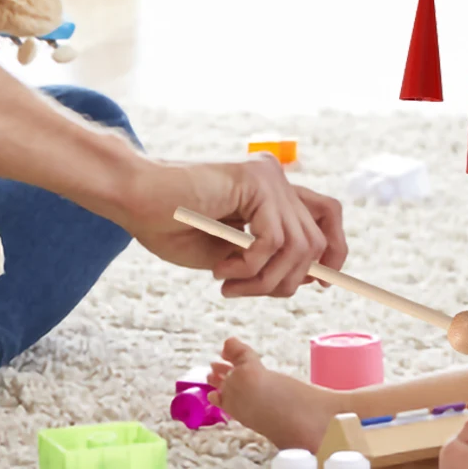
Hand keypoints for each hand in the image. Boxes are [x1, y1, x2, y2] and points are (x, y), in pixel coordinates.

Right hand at [124, 154, 347, 299]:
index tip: (317, 285)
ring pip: (299, 247)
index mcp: (273, 193)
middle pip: (318, 240)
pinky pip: (272, 241)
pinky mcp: (253, 180)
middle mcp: (276, 179)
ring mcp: (267, 177)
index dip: (332, 253)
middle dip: (288, 281)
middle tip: (244, 291)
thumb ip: (266, 261)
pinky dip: (249, 267)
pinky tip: (220, 269)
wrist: (135, 198)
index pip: (328, 216)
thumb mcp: (229, 254)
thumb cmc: (171, 226)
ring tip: (228, 284)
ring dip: (264, 280)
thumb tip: (312, 278)